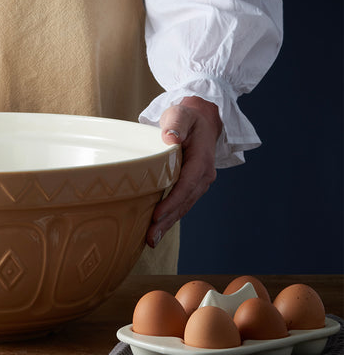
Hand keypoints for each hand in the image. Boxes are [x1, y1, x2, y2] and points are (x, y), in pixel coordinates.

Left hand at [146, 96, 222, 247]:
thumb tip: (170, 138)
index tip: (157, 215)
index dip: (172, 201)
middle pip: (185, 202)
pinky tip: (156, 229)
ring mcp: (198, 183)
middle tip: (150, 238)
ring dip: (168, 224)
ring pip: (183, 207)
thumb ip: (175, 124)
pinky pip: (181, 204)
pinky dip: (170, 217)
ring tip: (151, 240)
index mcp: (201, 160)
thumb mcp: (180, 114)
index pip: (187, 184)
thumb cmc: (186, 117)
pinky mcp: (190, 186)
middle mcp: (203, 175)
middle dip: (168, 221)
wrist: (200, 120)